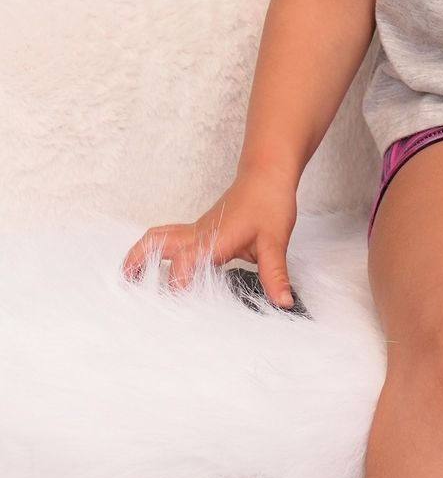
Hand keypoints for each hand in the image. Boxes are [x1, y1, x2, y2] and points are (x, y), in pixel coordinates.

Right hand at [120, 167, 298, 307]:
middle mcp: (199, 233)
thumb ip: (275, 273)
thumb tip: (282, 301)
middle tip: (125, 283)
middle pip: (157, 243)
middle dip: (138, 262)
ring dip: (141, 252)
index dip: (179, 282)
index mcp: (215, 238)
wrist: (267, 174)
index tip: (177, 303)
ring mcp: (197, 229)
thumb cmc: (270, 201)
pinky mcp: (200, 228)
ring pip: (159, 237)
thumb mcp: (276, 240)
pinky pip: (170, 237)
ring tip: (129, 273)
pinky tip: (158, 262)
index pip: (186, 261)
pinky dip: (156, 249)